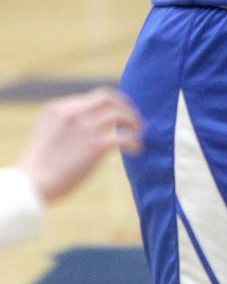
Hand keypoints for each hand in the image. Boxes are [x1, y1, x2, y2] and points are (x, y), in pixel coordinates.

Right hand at [16, 88, 142, 203]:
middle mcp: (75, 112)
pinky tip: (136, 149)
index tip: (115, 113)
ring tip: (138, 131)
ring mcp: (87, 127)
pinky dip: (134, 142)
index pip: (91, 98)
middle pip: (108, 97)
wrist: (32, 185)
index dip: (107, 105)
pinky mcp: (96, 146)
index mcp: (59, 108)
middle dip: (124, 105)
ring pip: (120, 114)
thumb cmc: (36, 168)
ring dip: (133, 121)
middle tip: (132, 117)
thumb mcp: (46, 134)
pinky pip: (124, 138)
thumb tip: (85, 127)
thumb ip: (63, 125)